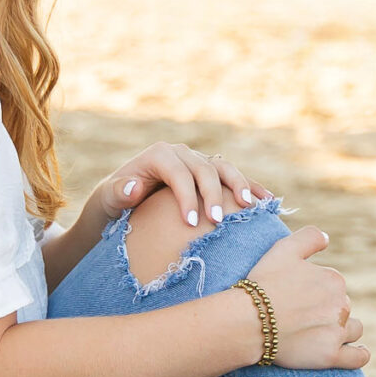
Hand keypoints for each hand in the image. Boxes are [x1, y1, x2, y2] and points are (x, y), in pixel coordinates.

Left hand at [92, 143, 272, 230]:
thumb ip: (118, 192)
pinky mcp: (210, 173)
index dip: (187, 196)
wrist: (122, 201)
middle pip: (205, 169)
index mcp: (159, 154)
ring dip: (239, 186)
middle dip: (214, 194)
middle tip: (218, 222)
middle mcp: (181, 153)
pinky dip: (250, 187)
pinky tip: (267, 201)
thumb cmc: (113, 202)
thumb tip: (133, 187)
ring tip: (250, 207)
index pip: (178, 172)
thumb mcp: (108, 199)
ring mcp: (198, 161)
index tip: (192, 222)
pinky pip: (233, 178)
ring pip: (224, 168)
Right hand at [244, 226, 368, 370]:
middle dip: (327, 310)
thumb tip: (327, 239)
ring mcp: (337, 332)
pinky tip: (359, 352)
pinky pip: (357, 357)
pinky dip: (360, 355)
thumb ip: (309, 237)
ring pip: (353, 329)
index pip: (333, 285)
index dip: (315, 291)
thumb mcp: (285, 248)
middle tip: (302, 317)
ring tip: (326, 333)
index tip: (297, 297)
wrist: (248, 320)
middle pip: (342, 307)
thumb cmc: (264, 284)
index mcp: (334, 279)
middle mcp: (342, 304)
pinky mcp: (330, 356)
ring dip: (344, 329)